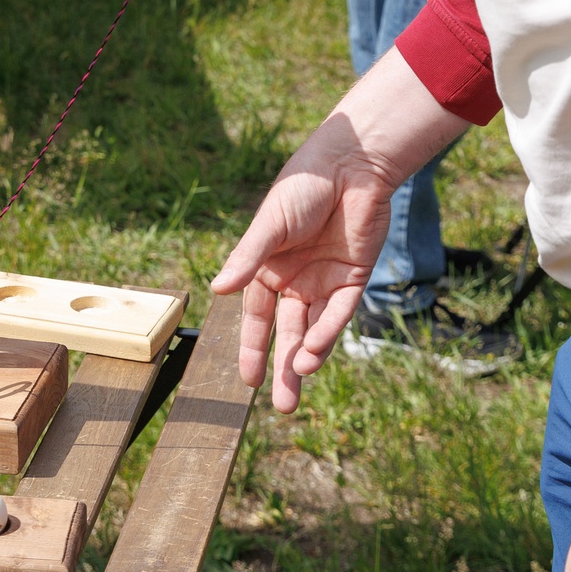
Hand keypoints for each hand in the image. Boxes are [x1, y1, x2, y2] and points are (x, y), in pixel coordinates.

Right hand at [208, 49, 462, 410]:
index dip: (252, 347)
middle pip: (287, 332)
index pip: (257, 317)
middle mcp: (295, 280)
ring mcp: (325, 282)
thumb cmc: (302, 187)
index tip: (247, 381)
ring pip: (315, 330)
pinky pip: (339, 313)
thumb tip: (216, 290)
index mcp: (268, 268)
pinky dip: (328, 333)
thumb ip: (247, 258)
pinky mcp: (354, 278)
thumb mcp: (269, 224)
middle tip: (282, 406)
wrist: (350, 165)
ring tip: (297, 380)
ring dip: (307, 356)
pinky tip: (315, 351)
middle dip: (283, 367)